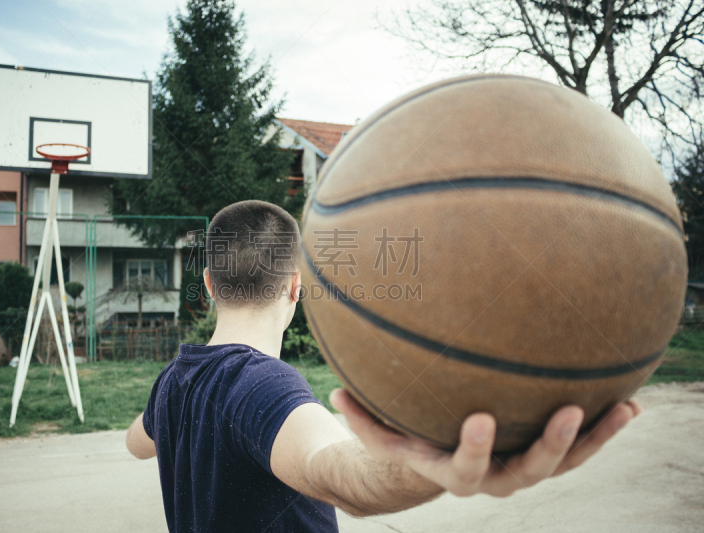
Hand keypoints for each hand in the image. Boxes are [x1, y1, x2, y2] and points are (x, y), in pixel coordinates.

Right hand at [329, 389, 640, 497]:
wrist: (437, 464)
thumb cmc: (405, 441)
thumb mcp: (379, 432)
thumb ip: (360, 417)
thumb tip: (336, 393)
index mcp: (451, 471)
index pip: (465, 469)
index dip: (475, 449)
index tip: (483, 418)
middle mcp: (492, 477)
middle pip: (526, 473)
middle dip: (548, 446)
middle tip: (566, 412)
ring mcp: (520, 467)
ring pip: (561, 463)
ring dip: (592, 440)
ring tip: (622, 409)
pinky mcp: (541, 454)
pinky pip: (577, 448)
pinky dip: (602, 431)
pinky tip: (628, 403)